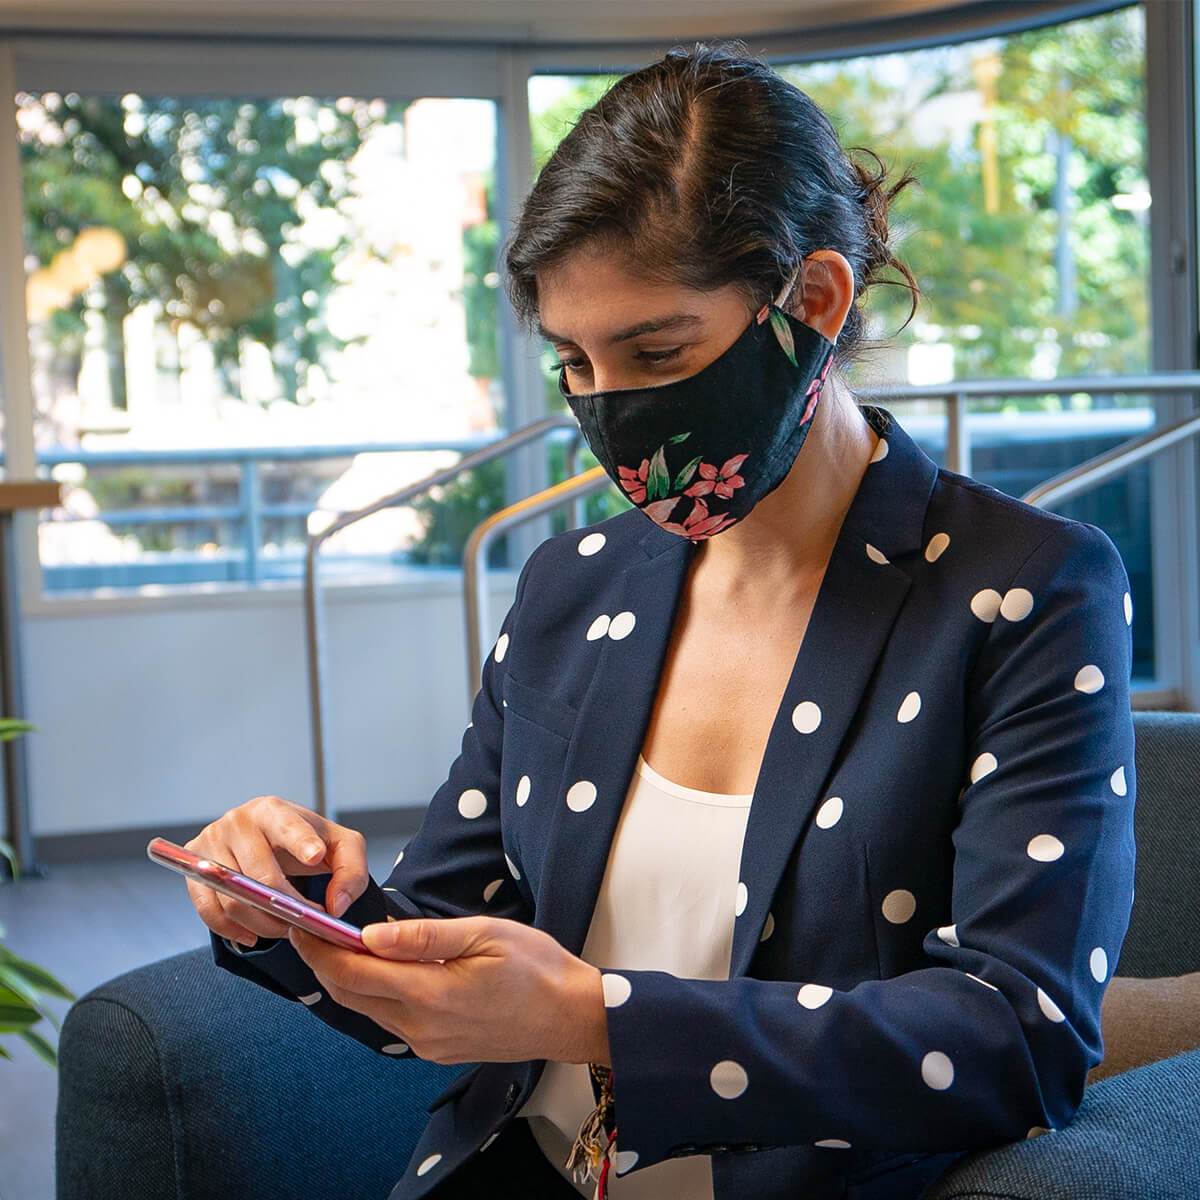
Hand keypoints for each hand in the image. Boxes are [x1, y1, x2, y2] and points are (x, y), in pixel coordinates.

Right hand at [185, 795, 367, 948]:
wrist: (268, 840)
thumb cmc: (306, 843)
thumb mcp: (339, 848)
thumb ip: (351, 872)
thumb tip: (334, 906)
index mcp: (275, 810)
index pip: (288, 826)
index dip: (302, 842)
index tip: (316, 857)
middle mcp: (238, 821)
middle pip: (261, 875)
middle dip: (286, 907)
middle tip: (303, 924)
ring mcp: (211, 841)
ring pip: (234, 897)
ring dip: (262, 923)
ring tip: (282, 929)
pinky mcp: (194, 864)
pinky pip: (207, 908)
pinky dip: (230, 929)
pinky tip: (252, 935)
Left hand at [288, 916, 609, 1065]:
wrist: (571, 1017)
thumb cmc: (537, 967)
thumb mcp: (486, 935)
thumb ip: (425, 937)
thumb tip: (370, 934)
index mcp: (431, 993)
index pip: (355, 971)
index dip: (321, 948)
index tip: (301, 923)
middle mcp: (420, 1026)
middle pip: (351, 994)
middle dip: (323, 962)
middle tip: (304, 928)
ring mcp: (427, 1043)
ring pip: (367, 1009)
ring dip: (346, 978)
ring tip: (332, 944)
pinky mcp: (435, 1049)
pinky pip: (390, 1020)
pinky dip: (373, 994)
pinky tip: (377, 970)